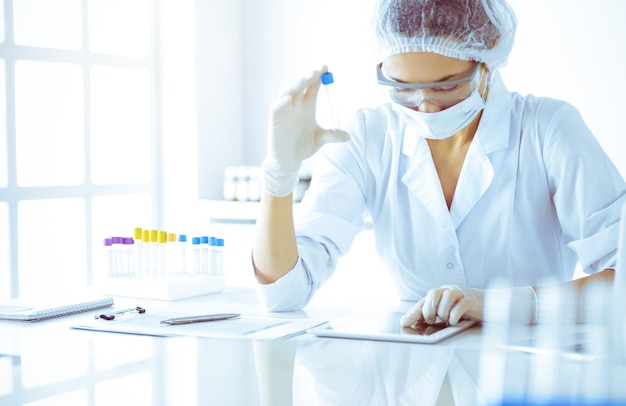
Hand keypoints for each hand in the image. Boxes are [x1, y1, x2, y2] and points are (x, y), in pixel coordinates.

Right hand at [261, 66, 349, 196]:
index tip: (325, 68)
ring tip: (305, 80)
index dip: (318, 76)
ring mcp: (284, 111)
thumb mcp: (320, 139)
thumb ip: (332, 136)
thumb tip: (348, 136)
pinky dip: (282, 102)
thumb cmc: (303, 147)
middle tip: (316, 72)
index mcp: (307, 106)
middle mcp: (295, 105)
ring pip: (287, 91)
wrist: (289, 161)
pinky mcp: (275, 120)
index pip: (312, 86)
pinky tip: (289, 98)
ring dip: (295, 85)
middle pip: (300, 85)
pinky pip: (276, 107)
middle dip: (308, 77)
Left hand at [399, 285, 536, 326]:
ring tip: (446, 320)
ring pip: (446, 296)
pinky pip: (461, 303)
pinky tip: (455, 321)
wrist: (490, 306)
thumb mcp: (446, 316)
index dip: (412, 312)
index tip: (403, 323)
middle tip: (431, 320)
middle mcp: (448, 291)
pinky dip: (455, 313)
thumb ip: (433, 320)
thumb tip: (417, 328)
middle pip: (432, 293)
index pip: (422, 301)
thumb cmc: (465, 311)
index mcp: (440, 295)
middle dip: (428, 310)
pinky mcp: (472, 299)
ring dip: (443, 312)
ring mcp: (461, 293)